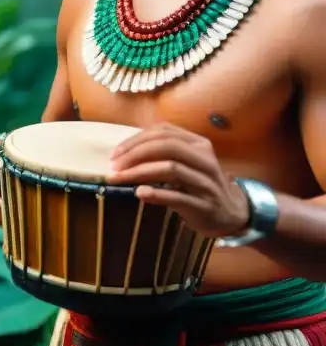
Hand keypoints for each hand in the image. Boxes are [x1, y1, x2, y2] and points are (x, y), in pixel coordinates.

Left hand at [108, 122, 249, 236]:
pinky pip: (178, 196)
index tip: (114, 153)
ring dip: (139, 172)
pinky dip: (157, 193)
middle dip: (135, 154)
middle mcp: (205, 160)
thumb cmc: (199, 184)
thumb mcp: (186, 162)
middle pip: (167, 146)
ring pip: (170, 169)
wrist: (230, 213)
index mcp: (199, 144)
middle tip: (113, 166)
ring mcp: (207, 183)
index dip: (135, 140)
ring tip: (118, 178)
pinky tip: (140, 193)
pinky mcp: (204, 205)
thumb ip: (162, 152)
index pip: (163, 132)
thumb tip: (123, 151)